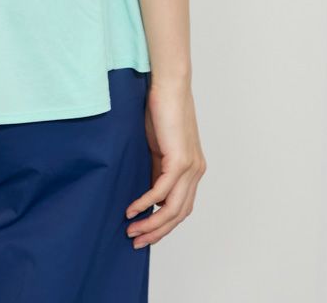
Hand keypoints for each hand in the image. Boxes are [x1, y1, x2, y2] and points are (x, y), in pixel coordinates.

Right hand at [124, 78, 206, 248]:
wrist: (169, 85)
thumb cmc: (160, 110)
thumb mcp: (157, 146)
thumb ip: (156, 168)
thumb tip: (147, 194)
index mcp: (193, 169)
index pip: (181, 208)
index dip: (163, 225)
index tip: (144, 234)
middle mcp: (196, 172)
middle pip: (178, 214)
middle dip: (156, 232)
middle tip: (135, 241)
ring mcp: (190, 167)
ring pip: (172, 209)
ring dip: (151, 224)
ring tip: (131, 231)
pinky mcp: (179, 160)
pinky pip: (161, 191)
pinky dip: (145, 203)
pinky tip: (131, 209)